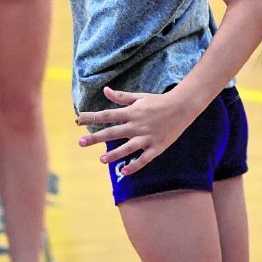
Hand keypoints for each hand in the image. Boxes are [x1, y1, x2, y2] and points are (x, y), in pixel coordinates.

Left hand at [76, 85, 192, 174]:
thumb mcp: (140, 97)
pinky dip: (135, 165)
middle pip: (113, 132)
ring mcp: (147, 137)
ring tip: (102, 160)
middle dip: (96, 137)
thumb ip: (122, 97)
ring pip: (128, 147)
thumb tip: (105, 90)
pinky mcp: (157, 147)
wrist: (182, 106)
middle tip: (80, 143)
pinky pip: (144, 158)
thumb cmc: (159, 101)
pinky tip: (125, 171)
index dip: (92, 117)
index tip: (78, 120)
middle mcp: (137, 125)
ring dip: (115, 154)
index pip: (108, 115)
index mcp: (132, 112)